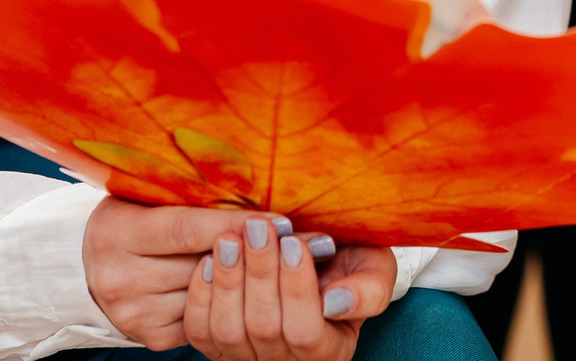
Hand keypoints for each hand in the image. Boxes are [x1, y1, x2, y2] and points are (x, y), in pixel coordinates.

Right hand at [82, 200, 274, 349]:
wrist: (94, 266)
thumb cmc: (138, 217)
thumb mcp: (153, 196)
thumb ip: (197, 197)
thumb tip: (261, 204)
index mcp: (116, 232)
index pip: (189, 229)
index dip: (238, 224)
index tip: (281, 220)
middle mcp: (119, 277)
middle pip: (204, 265)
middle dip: (255, 254)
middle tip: (301, 242)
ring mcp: (133, 313)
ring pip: (210, 295)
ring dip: (249, 281)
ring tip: (283, 262)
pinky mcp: (150, 336)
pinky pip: (206, 319)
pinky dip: (229, 303)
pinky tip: (248, 288)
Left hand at [183, 213, 394, 360]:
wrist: (323, 268)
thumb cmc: (352, 268)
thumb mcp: (375, 273)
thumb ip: (368, 291)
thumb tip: (333, 303)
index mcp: (329, 350)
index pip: (305, 331)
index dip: (296, 288)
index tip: (293, 242)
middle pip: (264, 327)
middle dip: (259, 272)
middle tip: (257, 227)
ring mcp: (248, 358)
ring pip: (228, 331)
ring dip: (228, 280)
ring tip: (231, 239)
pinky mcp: (218, 346)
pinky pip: (200, 332)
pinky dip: (201, 295)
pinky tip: (210, 260)